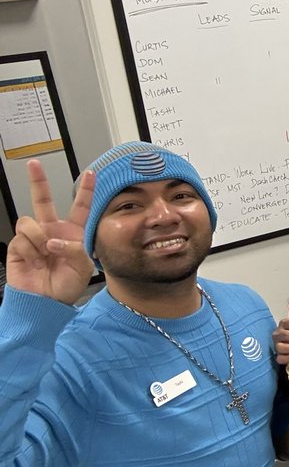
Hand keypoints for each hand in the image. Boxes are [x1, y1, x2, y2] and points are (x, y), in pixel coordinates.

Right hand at [6, 161, 94, 303]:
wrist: (47, 302)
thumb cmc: (67, 285)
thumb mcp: (83, 266)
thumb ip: (75, 248)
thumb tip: (52, 240)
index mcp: (72, 233)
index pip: (80, 208)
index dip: (85, 191)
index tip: (91, 173)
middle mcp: (52, 231)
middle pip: (43, 201)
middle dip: (38, 181)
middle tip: (34, 164)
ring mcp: (34, 238)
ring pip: (30, 220)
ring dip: (39, 237)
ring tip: (45, 254)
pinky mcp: (18, 247)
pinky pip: (22, 237)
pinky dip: (30, 249)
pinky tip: (35, 260)